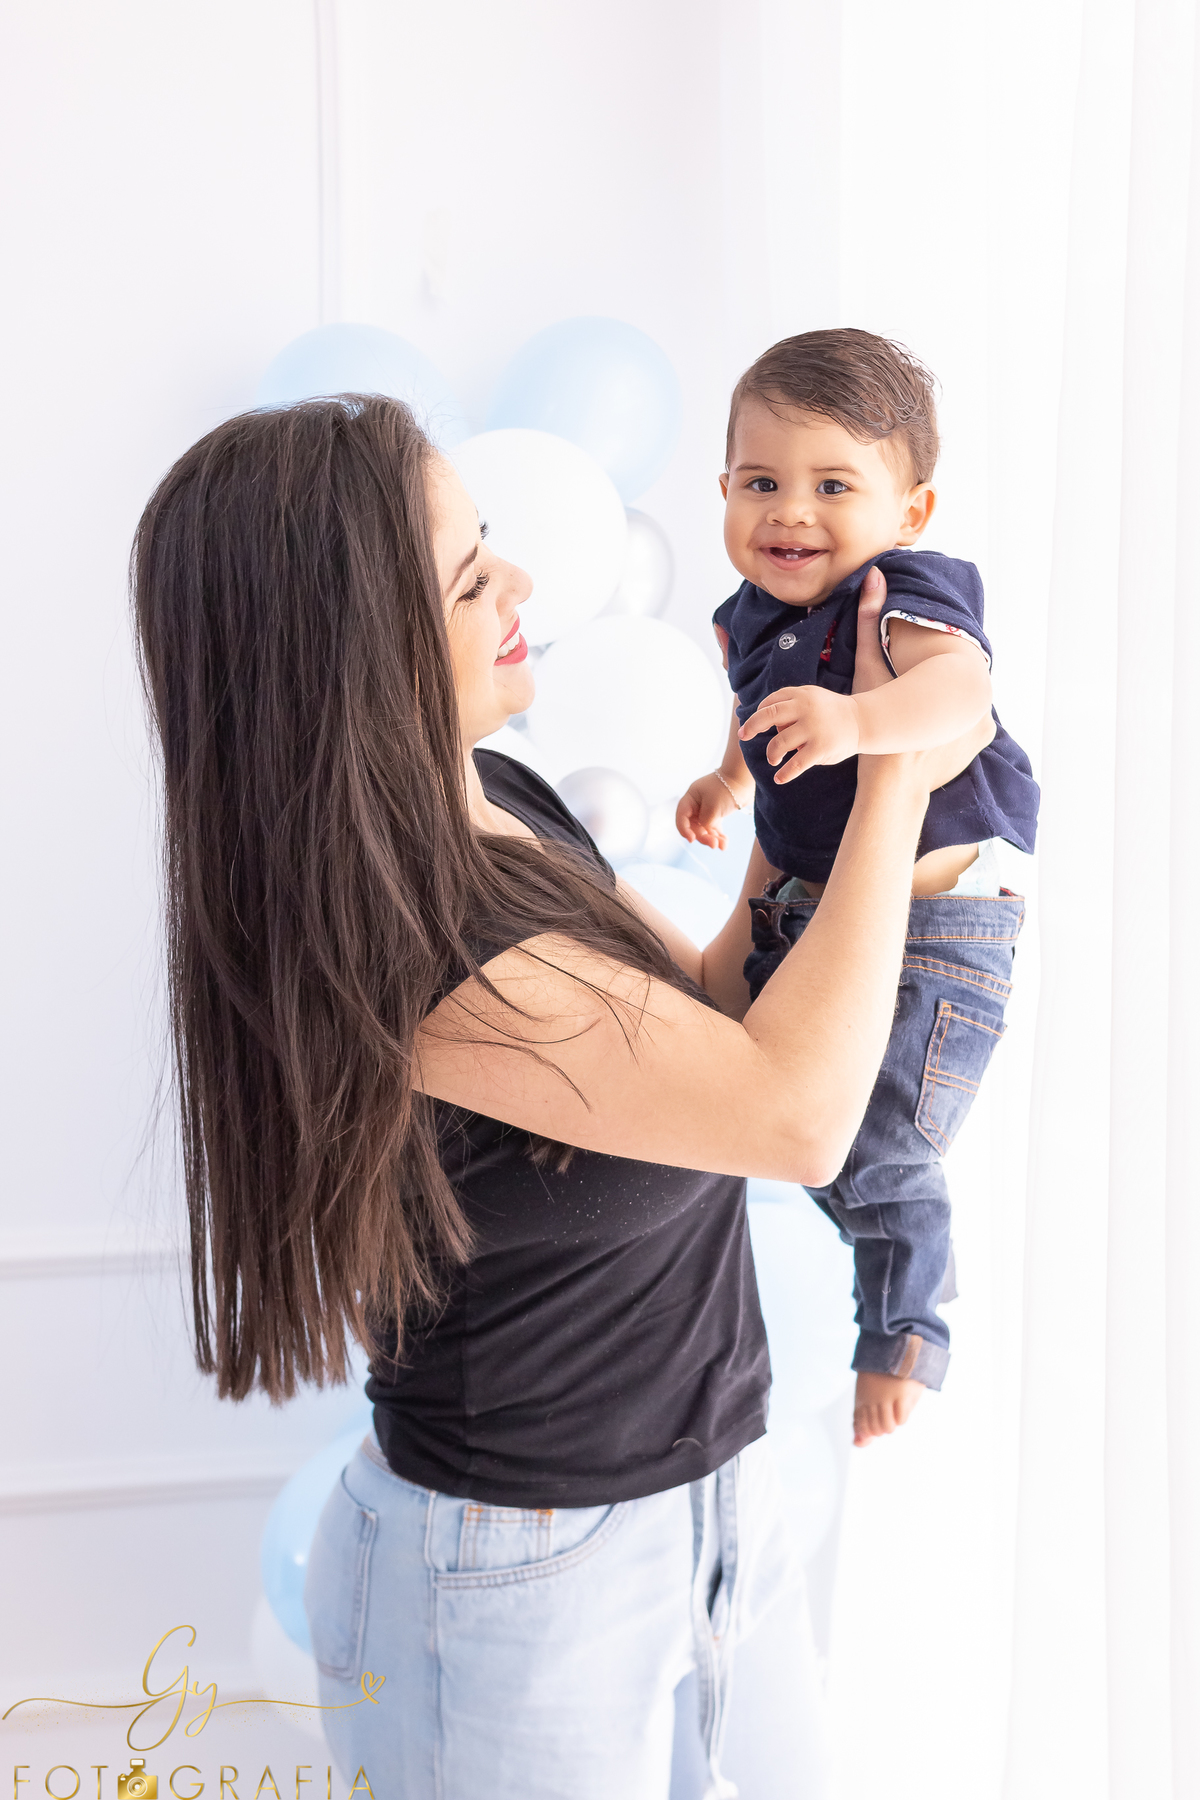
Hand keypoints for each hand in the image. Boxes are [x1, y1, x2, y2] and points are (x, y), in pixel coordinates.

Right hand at [676, 771, 748, 850]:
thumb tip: (705, 831)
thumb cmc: (726, 789)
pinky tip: (724, 844)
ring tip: (721, 845)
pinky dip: (719, 836)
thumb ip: (705, 822)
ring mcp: (707, 809)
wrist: (743, 779)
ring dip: (712, 838)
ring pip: (705, 829)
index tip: (692, 840)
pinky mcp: (717, 814)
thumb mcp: (712, 807)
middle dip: (703, 837)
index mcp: (691, 798)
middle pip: (694, 826)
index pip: (682, 817)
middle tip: (713, 844)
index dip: (684, 830)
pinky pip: (714, 829)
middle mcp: (696, 804)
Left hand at [738, 684, 859, 782]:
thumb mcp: (812, 698)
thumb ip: (790, 704)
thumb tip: (762, 720)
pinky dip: (785, 773)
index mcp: (801, 695)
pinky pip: (796, 764)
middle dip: (751, 726)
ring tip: (773, 760)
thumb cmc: (831, 712)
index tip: (753, 725)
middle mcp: (805, 709)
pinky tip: (779, 779)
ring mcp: (813, 728)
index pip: (771, 702)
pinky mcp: (821, 748)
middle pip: (768, 716)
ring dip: (771, 754)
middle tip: (743, 736)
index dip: (758, 713)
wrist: (862, 721)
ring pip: (779, 743)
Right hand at [851, 565, 995, 793]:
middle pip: (960, 681)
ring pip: (967, 706)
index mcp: (958, 675)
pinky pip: (969, 731)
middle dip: (943, 684)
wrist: (889, 781)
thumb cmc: (876, 721)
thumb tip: (876, 575)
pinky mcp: (976, 749)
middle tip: (917, 687)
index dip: (937, 661)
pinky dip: (955, 730)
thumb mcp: (869, 667)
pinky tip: (934, 733)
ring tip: (925, 712)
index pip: (956, 657)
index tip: (922, 664)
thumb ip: (870, 620)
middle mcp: (978, 696)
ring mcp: (981, 725)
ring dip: (951, 707)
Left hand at [853, 1370, 924, 1445]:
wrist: (898, 1348)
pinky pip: (901, 1420)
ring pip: (887, 1428)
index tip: (877, 1419)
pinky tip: (903, 1403)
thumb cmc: (883, 1376)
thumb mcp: (870, 1394)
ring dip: (893, 1423)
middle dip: (882, 1427)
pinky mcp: (901, 1393)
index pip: (860, 1426)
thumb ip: (862, 1421)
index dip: (869, 1429)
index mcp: (861, 1396)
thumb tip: (858, 1444)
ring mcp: (886, 1395)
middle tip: (888, 1411)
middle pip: (874, 1430)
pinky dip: (903, 1416)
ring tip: (895, 1408)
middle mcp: (871, 1398)